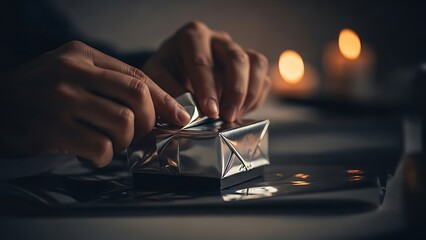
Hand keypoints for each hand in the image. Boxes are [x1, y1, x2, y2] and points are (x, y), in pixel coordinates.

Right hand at [0, 41, 189, 166]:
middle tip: (142, 134)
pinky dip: (104, 157)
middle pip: (137, 97)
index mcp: (82, 56)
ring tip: (110, 143)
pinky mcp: (52, 129)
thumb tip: (156, 106)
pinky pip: (100, 148)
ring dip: (124, 142)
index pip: (137, 76)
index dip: (164, 99)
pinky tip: (93, 154)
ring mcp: (62, 100)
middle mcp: (73, 72)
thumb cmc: (38, 92)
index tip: (179, 116)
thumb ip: (108, 82)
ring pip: (123, 124)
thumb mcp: (70, 71)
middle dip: (150, 122)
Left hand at [143, 21, 270, 121]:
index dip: (207, 89)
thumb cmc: (167, 69)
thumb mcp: (157, 76)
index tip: (210, 111)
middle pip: (236, 59)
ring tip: (235, 116)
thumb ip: (169, 93)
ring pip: (256, 64)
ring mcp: (237, 49)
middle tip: (227, 116)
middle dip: (235, 91)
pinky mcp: (249, 63)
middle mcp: (218, 39)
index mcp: (193, 36)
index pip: (203, 62)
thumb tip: (186, 115)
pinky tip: (241, 111)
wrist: (177, 66)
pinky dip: (257, 96)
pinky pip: (262, 77)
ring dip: (250, 93)